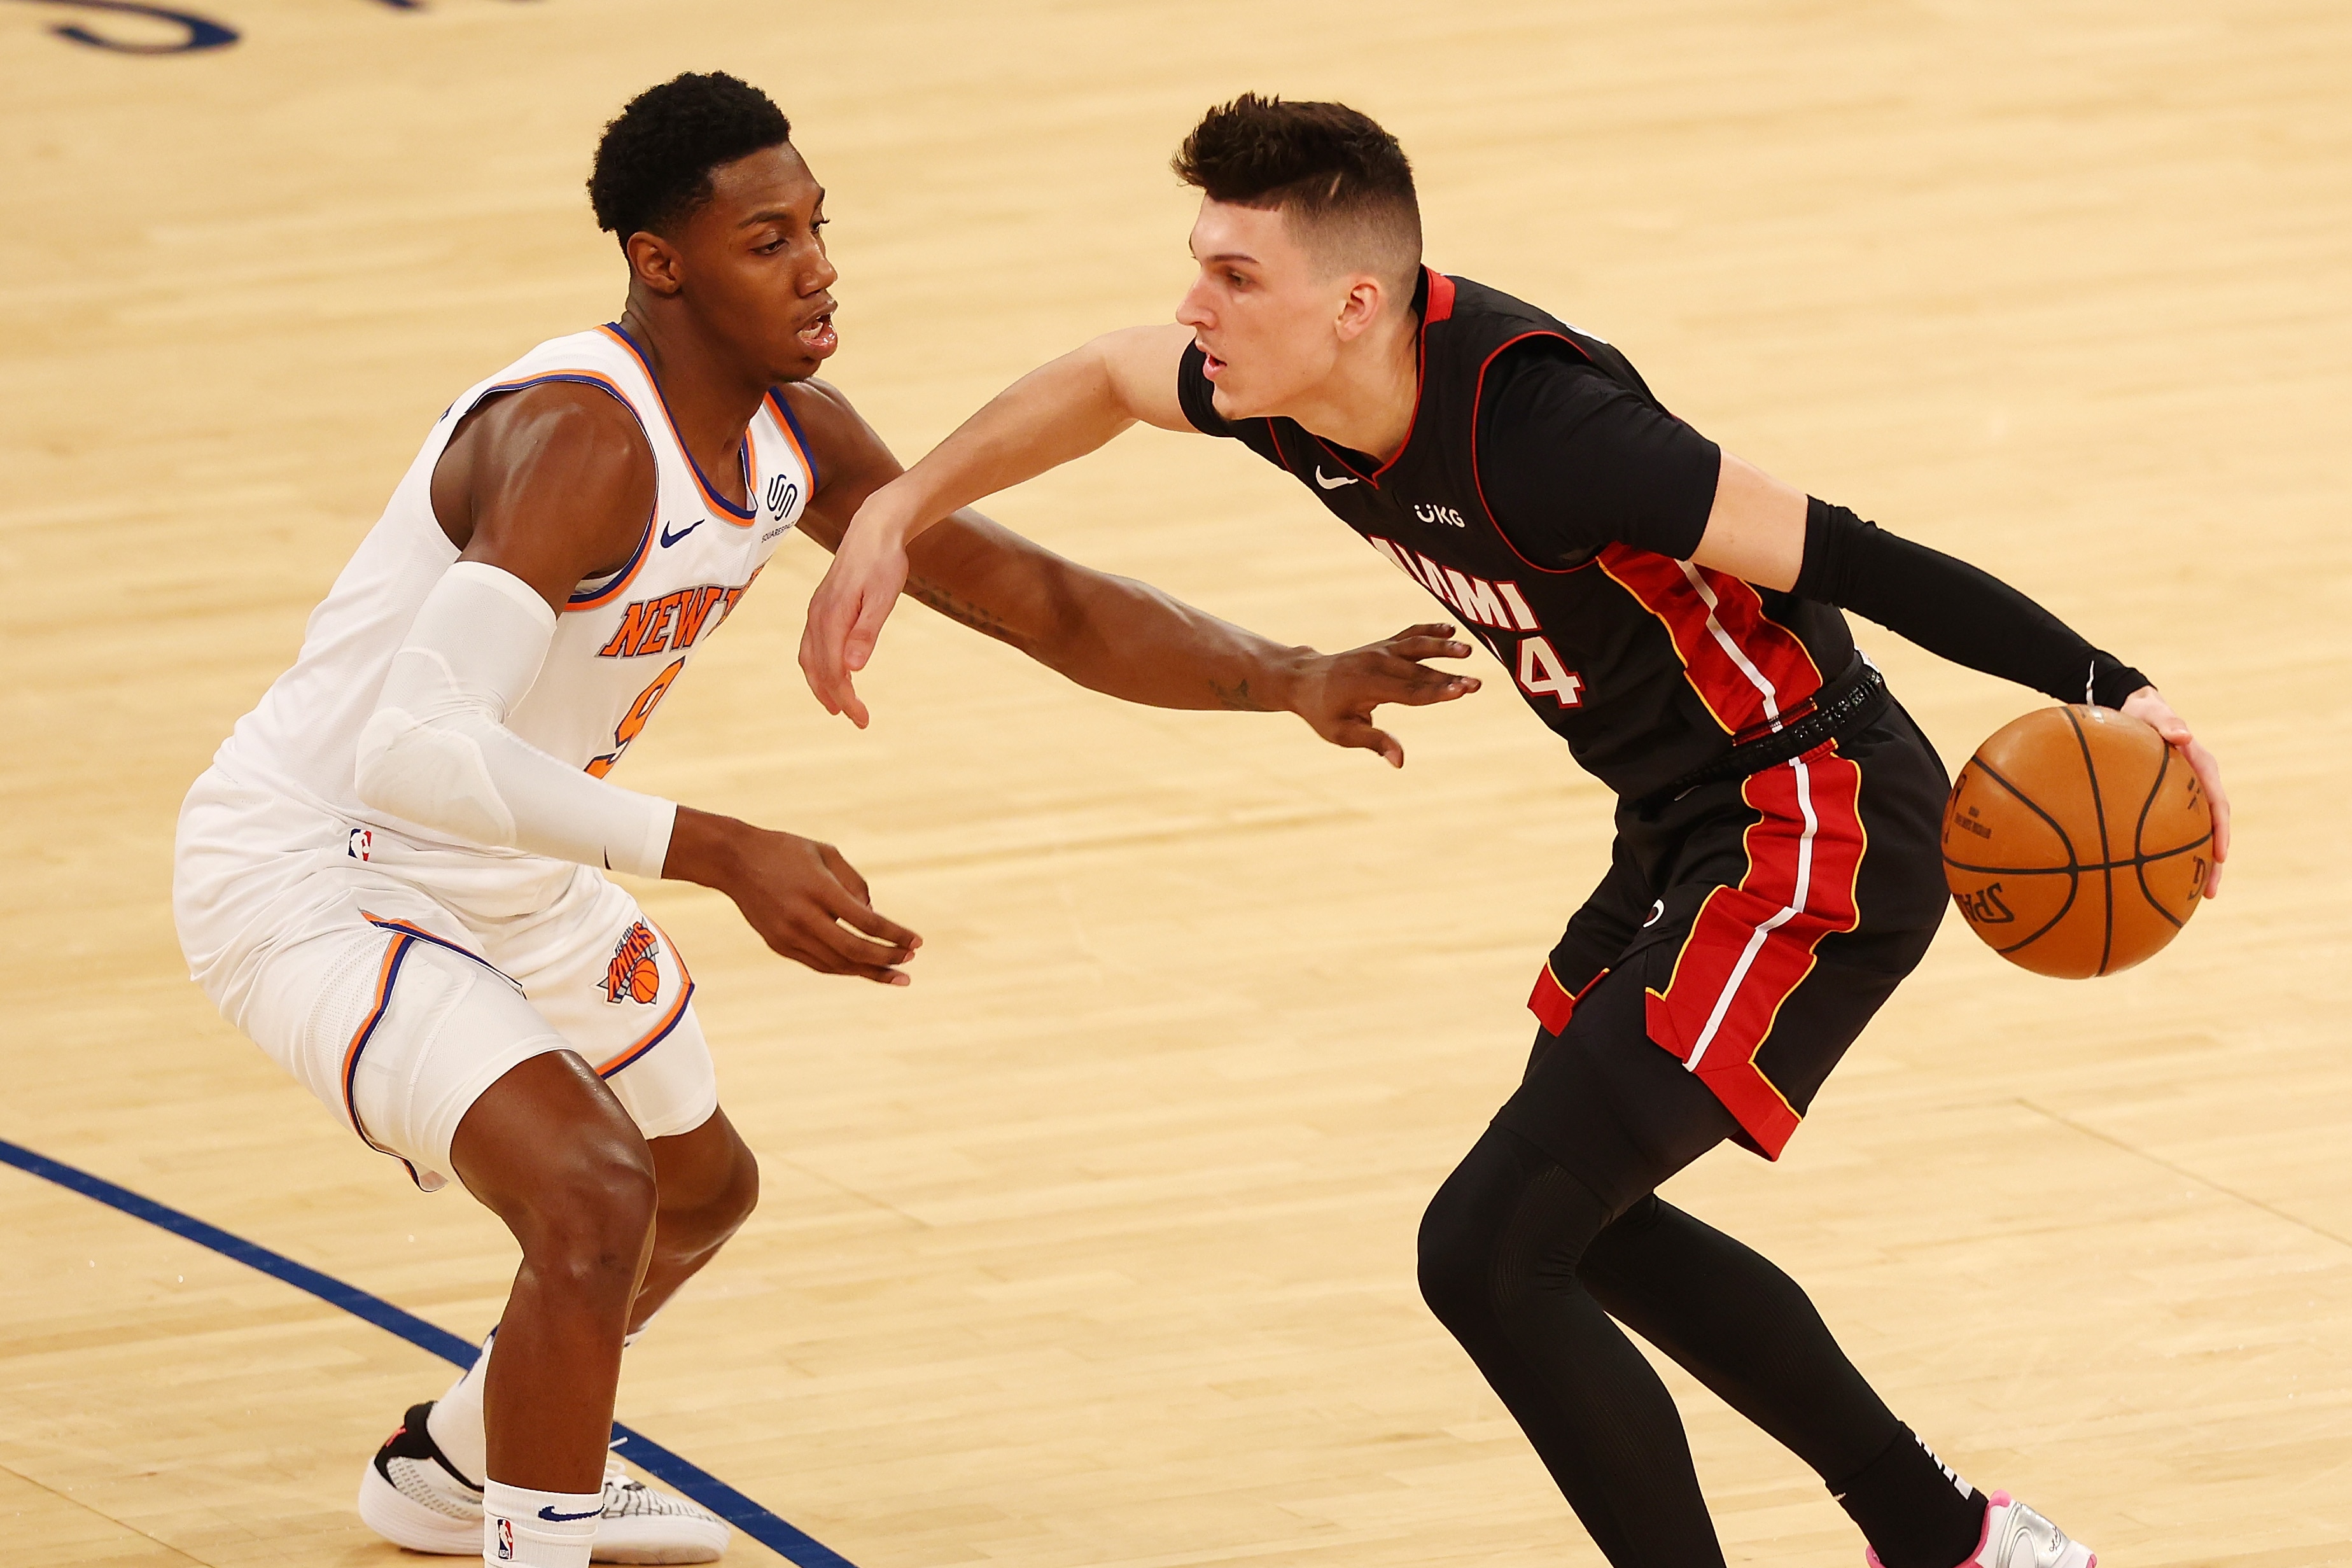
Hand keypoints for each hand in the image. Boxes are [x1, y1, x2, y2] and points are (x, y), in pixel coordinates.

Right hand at [665, 808, 920, 982]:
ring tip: (895, 975)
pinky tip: (864, 969)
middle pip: (854, 950)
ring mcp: (788, 935)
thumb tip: (873, 917)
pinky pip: (819, 964)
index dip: (895, 935)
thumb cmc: (787, 851)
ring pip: (837, 964)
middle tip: (911, 964)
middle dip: (886, 960)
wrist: (734, 860)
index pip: (866, 922)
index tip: (918, 942)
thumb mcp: (827, 854)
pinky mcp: (780, 945)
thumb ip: (856, 884)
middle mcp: (803, 917)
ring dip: (869, 972)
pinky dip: (845, 968)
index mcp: (818, 889)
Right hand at [800, 493, 914, 727]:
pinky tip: (832, 673)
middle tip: (858, 720)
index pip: (833, 671)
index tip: (862, 719)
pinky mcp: (820, 607)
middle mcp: (817, 617)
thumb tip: (854, 668)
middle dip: (835, 698)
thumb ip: (867, 632)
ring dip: (822, 685)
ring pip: (809, 659)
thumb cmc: (883, 563)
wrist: (873, 529)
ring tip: (839, 705)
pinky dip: (818, 666)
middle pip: (818, 669)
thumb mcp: (882, 598)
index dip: (846, 699)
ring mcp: (815, 612)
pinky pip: (811, 645)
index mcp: (832, 618)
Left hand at [1285, 622, 1480, 766]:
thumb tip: (1400, 761)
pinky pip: (1409, 635)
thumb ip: (1374, 742)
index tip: (1460, 692)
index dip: (1436, 693)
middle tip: (1476, 684)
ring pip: (1417, 646)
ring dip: (1443, 647)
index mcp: (1367, 686)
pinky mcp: (1383, 645)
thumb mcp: (1342, 734)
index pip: (1409, 691)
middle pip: (1419, 672)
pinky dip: (1429, 630)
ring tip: (1467, 650)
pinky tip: (1449, 629)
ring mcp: (1380, 651)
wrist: (1303, 679)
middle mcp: (1376, 663)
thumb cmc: (1323, 712)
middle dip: (1448, 677)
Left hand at [2120, 685, 2229, 896]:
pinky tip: (2153, 878)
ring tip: (2189, 898)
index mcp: (2202, 769)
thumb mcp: (2154, 714)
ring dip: (2194, 866)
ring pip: (2193, 836)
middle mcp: (2198, 787)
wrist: (2132, 709)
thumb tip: (2182, 736)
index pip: (2218, 805)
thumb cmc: (2144, 714)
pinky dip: (2166, 853)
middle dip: (2212, 862)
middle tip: (2209, 892)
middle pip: (2211, 830)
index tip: (2220, 855)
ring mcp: (2183, 797)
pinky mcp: (2167, 803)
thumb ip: (2168, 723)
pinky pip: (2170, 831)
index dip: (2220, 831)